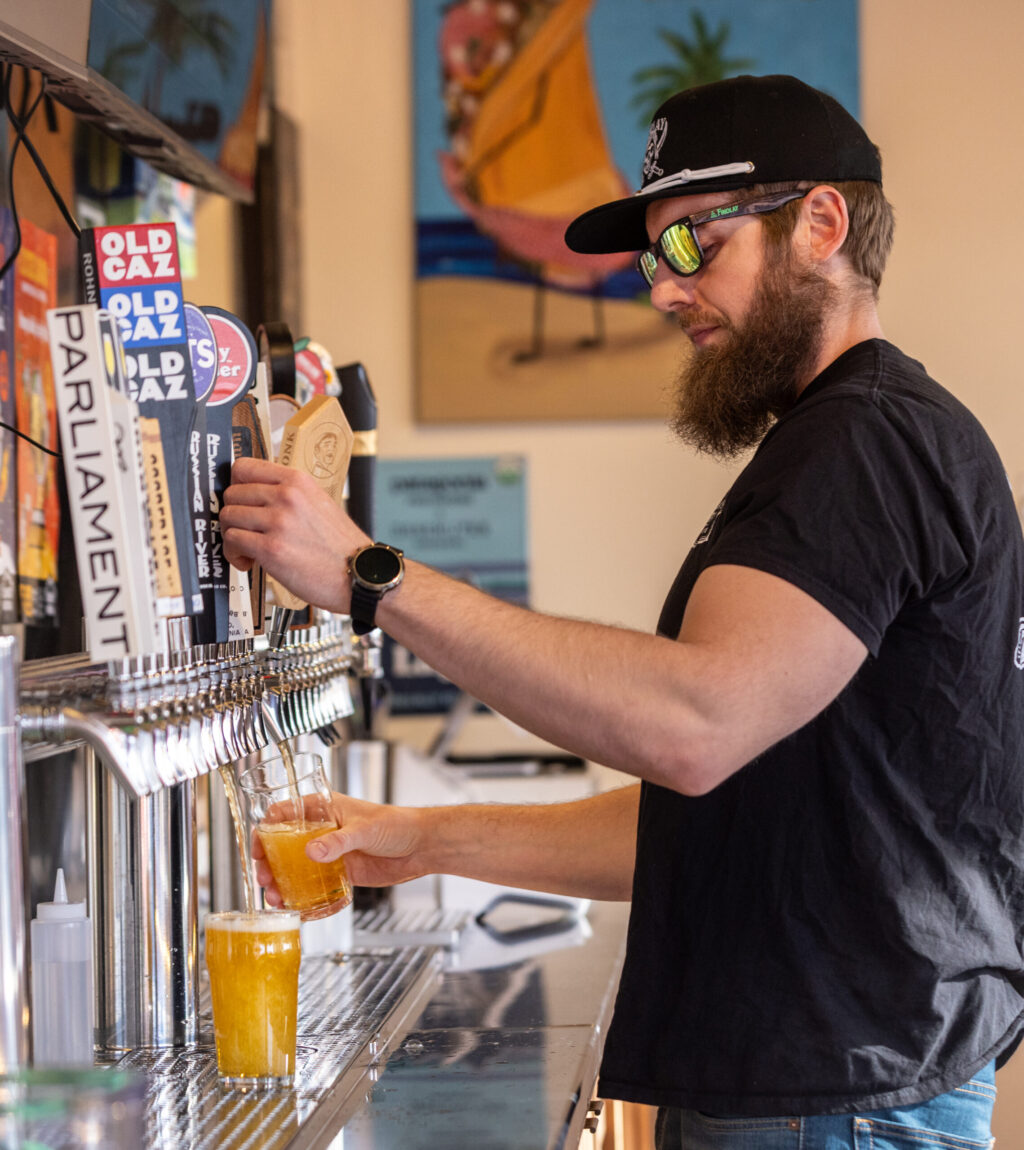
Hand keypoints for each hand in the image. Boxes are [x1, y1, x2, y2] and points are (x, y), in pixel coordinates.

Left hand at [220, 457, 370, 612]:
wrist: (359, 573)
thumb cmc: (340, 546)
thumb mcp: (318, 502)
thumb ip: (288, 493)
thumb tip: (254, 494)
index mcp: (297, 480)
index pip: (244, 468)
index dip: (235, 486)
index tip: (240, 500)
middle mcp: (286, 496)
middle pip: (232, 493)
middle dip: (235, 514)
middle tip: (248, 531)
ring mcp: (278, 521)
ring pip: (228, 517)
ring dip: (233, 535)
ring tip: (249, 548)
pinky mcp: (271, 548)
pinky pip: (232, 541)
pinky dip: (234, 554)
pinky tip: (249, 561)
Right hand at [251, 794, 431, 906]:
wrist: (419, 847)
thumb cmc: (396, 824)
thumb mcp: (364, 829)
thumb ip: (338, 841)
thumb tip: (312, 851)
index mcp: (324, 809)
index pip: (285, 813)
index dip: (266, 828)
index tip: (258, 846)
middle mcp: (322, 830)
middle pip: (283, 844)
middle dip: (269, 861)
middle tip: (265, 878)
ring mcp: (329, 853)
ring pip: (295, 867)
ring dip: (281, 882)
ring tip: (276, 897)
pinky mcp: (339, 872)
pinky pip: (313, 884)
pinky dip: (301, 895)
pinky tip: (294, 906)